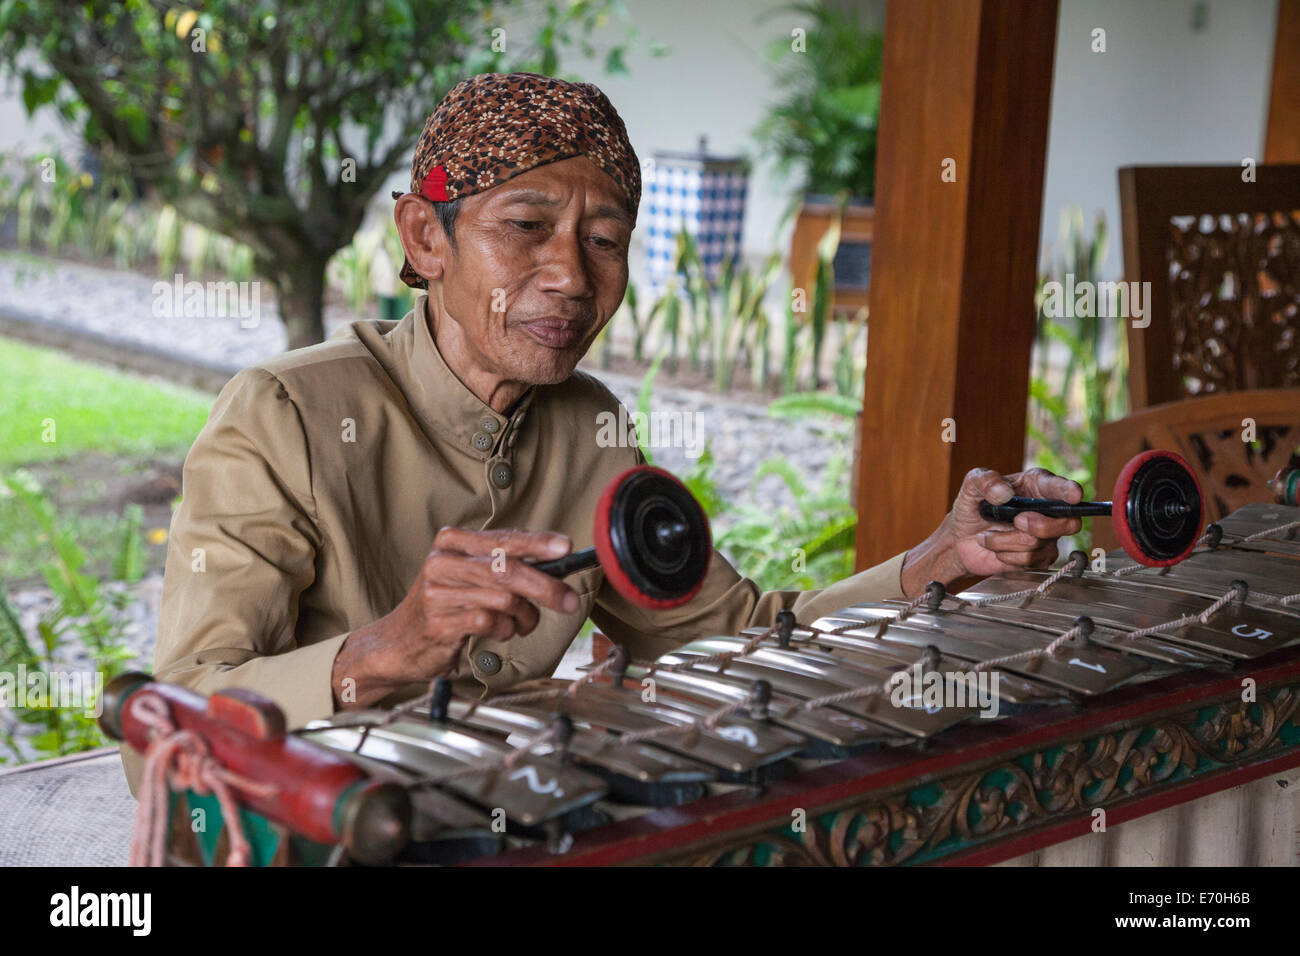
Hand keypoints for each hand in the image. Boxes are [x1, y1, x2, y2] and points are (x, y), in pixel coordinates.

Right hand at [331, 527, 578, 708]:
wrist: (398, 643)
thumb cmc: (446, 607)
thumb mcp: (470, 576)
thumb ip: (505, 564)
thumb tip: (557, 560)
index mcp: (452, 542)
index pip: (503, 538)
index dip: (538, 542)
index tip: (566, 547)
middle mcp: (443, 561)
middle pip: (507, 569)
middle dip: (546, 587)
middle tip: (570, 602)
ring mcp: (438, 591)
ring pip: (504, 599)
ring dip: (523, 617)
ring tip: (521, 623)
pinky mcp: (440, 622)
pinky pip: (491, 622)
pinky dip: (504, 630)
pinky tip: (498, 632)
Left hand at [901, 467, 1083, 595]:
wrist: (961, 539)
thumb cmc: (972, 507)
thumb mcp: (971, 486)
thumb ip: (984, 480)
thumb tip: (1003, 492)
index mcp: (1037, 485)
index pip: (1061, 488)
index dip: (1069, 491)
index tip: (1073, 495)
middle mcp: (1048, 510)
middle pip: (1068, 523)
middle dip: (1040, 525)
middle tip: (1016, 520)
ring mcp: (1046, 536)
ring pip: (1039, 544)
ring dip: (1005, 541)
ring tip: (989, 535)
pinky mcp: (1039, 557)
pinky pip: (1030, 561)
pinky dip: (1006, 555)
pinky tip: (997, 548)